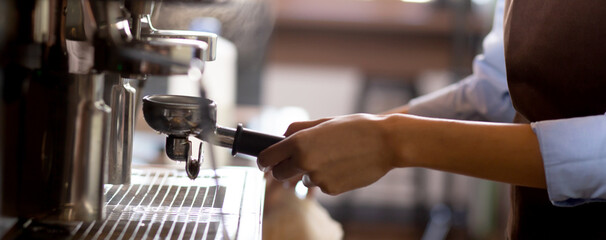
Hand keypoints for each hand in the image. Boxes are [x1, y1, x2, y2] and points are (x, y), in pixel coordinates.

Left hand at [257, 114, 396, 194]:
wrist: (385, 143)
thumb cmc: (355, 128)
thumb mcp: (323, 122)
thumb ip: (298, 130)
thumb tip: (280, 138)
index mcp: (299, 142)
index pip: (266, 158)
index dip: (263, 161)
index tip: (265, 162)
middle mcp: (304, 162)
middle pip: (279, 174)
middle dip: (283, 169)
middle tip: (296, 161)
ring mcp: (318, 178)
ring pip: (303, 180)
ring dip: (311, 171)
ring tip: (333, 157)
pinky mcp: (331, 190)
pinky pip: (322, 185)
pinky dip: (328, 178)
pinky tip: (343, 166)